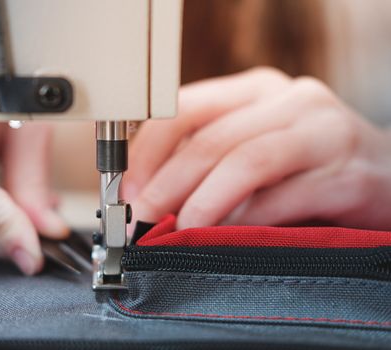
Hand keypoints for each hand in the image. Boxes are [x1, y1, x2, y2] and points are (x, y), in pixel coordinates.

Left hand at [124, 67, 390, 230]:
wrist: (388, 177)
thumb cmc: (307, 168)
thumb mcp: (253, 150)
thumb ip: (208, 163)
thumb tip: (149, 197)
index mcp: (256, 91)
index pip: (184, 107)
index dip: (147, 150)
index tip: (125, 187)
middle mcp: (290, 101)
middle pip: (210, 137)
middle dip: (165, 182)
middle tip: (140, 217)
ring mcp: (324, 132)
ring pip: (245, 161)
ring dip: (200, 201)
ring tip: (175, 231)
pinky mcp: (350, 174)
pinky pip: (284, 197)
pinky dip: (246, 221)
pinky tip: (223, 238)